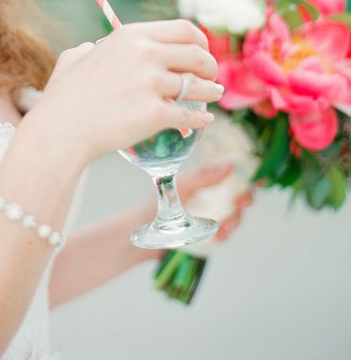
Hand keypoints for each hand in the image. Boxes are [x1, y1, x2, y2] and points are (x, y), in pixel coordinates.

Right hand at [33, 20, 222, 167]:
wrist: (61, 130)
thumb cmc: (64, 96)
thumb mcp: (76, 57)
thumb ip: (91, 48)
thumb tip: (92, 47)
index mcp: (131, 36)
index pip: (183, 29)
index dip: (200, 41)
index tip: (201, 52)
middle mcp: (144, 54)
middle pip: (197, 55)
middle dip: (209, 66)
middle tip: (209, 76)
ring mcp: (150, 84)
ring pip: (198, 87)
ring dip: (210, 91)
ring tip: (213, 94)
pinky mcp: (154, 114)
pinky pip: (189, 115)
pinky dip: (200, 119)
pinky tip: (204, 119)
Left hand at [136, 163, 252, 260]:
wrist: (143, 229)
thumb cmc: (157, 202)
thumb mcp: (180, 186)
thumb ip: (203, 177)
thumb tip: (230, 166)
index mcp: (205, 182)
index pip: (232, 176)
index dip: (248, 177)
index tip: (259, 180)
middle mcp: (211, 197)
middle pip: (238, 196)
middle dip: (245, 199)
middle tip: (241, 202)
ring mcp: (210, 216)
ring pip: (234, 216)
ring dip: (235, 219)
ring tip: (226, 224)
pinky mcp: (207, 234)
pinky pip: (223, 234)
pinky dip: (224, 234)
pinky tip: (220, 235)